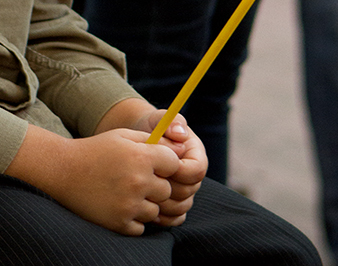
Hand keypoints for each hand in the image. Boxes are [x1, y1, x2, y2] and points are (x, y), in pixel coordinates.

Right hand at [6, 124, 180, 234]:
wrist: (64, 170)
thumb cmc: (96, 149)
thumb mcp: (123, 136)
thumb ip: (153, 141)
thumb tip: (181, 151)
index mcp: (141, 156)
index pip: (174, 164)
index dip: (165, 163)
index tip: (153, 163)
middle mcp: (138, 181)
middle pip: (167, 190)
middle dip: (156, 184)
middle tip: (136, 178)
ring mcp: (129, 205)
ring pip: (156, 210)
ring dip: (145, 203)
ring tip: (125, 191)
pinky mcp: (120, 223)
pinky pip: (141, 226)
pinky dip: (134, 218)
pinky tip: (119, 204)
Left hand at [132, 109, 207, 225]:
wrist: (140, 142)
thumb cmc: (151, 128)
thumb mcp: (158, 119)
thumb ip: (170, 121)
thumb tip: (179, 133)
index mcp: (195, 155)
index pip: (197, 170)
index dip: (178, 171)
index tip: (159, 166)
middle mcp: (194, 176)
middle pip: (189, 192)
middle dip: (167, 187)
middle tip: (147, 180)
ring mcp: (186, 192)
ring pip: (182, 207)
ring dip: (163, 203)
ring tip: (143, 193)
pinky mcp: (175, 205)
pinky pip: (175, 218)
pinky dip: (162, 216)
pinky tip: (145, 205)